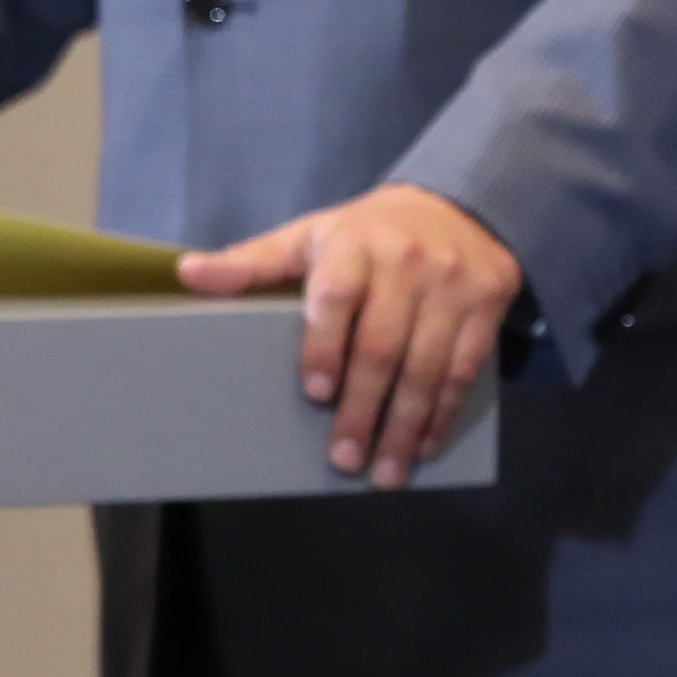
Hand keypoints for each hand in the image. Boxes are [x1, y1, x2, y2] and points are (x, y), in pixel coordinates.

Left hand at [179, 185, 520, 487]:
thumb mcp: (312, 235)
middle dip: (363, 408)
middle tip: (344, 457)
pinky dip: (445, 412)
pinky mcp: (488, 302)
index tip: (316, 392)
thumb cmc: (369, 234)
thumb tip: (188, 273)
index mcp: (355, 244)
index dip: (325, 346)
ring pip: (427, 365)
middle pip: (382, 344)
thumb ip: (255, 260)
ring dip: (406, 425)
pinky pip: (465, 367)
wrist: (462, 205)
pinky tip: (427, 444)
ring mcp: (453, 284)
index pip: (337, 296)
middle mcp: (408, 261)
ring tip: (385, 471)